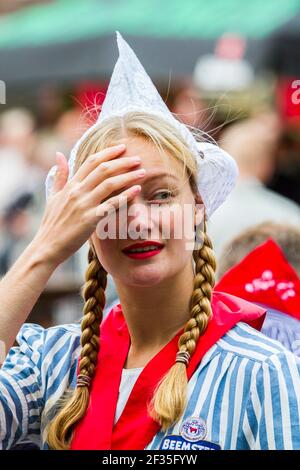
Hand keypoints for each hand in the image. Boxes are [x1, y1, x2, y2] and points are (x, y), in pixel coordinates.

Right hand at [34, 144, 144, 265]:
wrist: (47, 246)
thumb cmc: (51, 223)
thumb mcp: (53, 195)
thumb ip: (59, 175)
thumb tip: (59, 154)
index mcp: (71, 185)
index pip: (91, 162)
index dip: (108, 152)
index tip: (122, 147)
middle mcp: (78, 191)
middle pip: (103, 169)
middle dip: (123, 162)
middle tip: (137, 159)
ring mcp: (84, 204)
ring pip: (110, 184)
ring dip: (128, 176)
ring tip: (142, 172)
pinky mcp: (90, 219)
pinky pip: (112, 204)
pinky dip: (126, 196)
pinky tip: (137, 190)